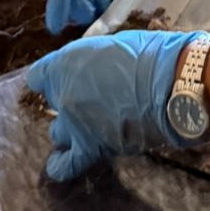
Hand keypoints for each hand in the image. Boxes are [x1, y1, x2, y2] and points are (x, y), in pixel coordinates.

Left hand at [26, 29, 197, 179]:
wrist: (172, 83)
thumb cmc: (151, 55)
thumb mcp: (115, 44)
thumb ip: (96, 61)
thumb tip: (98, 70)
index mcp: (64, 63)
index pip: (38, 76)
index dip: (49, 78)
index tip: (61, 79)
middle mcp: (62, 94)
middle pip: (53, 102)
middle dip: (69, 100)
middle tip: (93, 98)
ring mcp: (73, 123)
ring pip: (58, 132)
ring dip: (71, 129)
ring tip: (89, 127)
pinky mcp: (91, 148)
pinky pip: (66, 165)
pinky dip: (60, 166)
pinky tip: (58, 166)